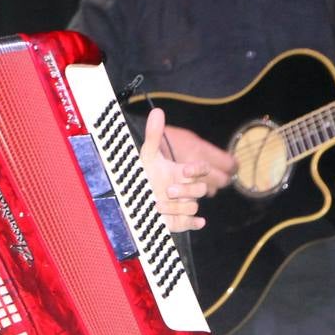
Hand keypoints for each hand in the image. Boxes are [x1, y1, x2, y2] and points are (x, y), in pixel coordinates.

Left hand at [141, 108, 222, 231]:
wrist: (132, 196)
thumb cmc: (143, 175)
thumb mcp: (147, 155)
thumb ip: (153, 134)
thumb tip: (157, 111)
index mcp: (182, 172)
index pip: (201, 169)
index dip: (197, 170)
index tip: (184, 170)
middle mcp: (186, 189)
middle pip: (201, 189)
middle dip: (188, 190)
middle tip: (169, 189)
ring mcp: (184, 205)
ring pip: (193, 206)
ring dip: (178, 207)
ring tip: (157, 205)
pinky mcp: (180, 220)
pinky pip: (193, 223)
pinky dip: (195, 223)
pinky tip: (197, 222)